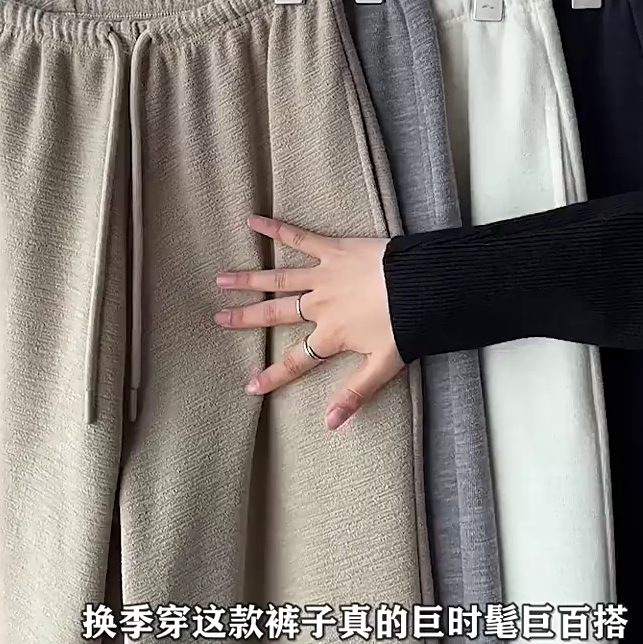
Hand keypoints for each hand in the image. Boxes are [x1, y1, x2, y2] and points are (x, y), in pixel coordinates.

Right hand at [215, 215, 403, 430]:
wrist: (424, 285)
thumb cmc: (408, 324)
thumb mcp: (384, 366)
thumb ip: (354, 393)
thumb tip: (330, 423)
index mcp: (332, 335)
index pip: (297, 360)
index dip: (273, 375)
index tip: (249, 387)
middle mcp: (320, 306)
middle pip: (276, 313)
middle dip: (245, 317)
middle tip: (218, 318)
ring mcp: (324, 276)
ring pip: (278, 278)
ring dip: (249, 279)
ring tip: (221, 279)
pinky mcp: (333, 250)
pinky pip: (300, 238)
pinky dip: (276, 229)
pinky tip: (254, 220)